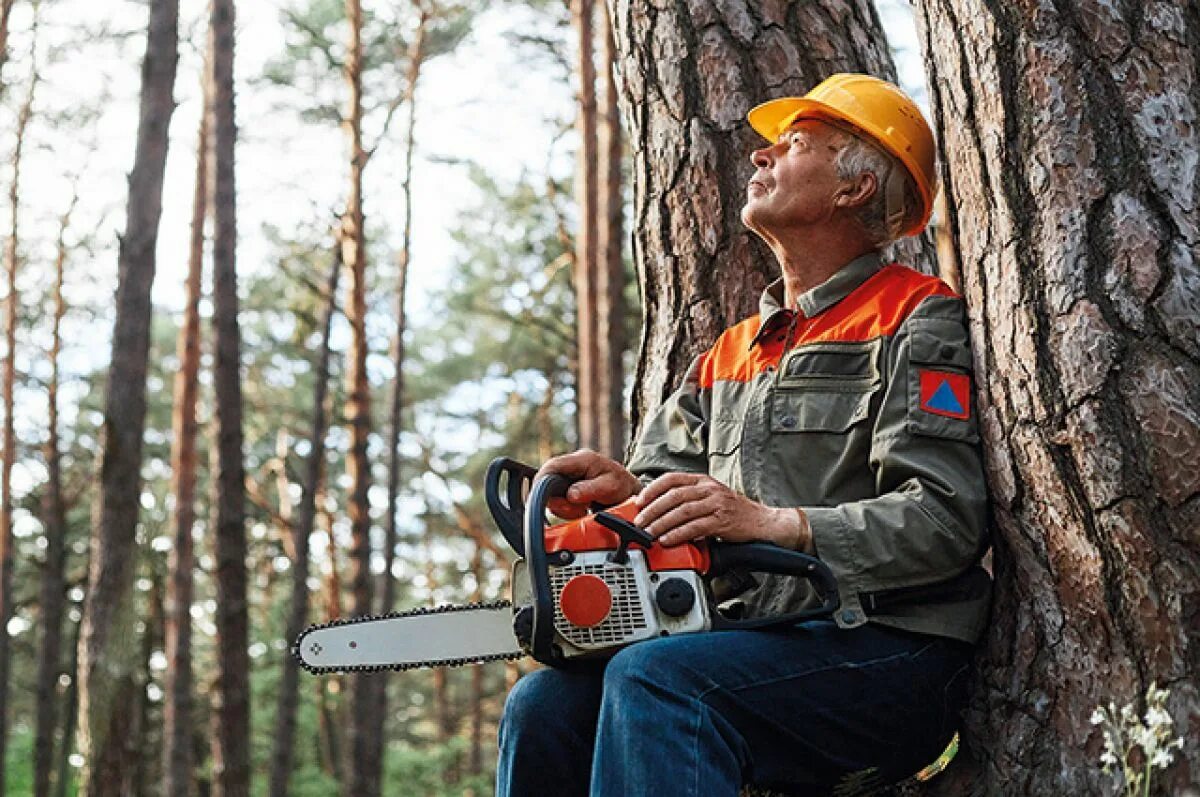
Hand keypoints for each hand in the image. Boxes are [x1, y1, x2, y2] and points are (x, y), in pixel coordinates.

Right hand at [535, 449, 641, 518]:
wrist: (630, 492)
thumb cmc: (622, 485)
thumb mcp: (610, 487)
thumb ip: (590, 489)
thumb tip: (571, 494)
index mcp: (582, 459)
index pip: (552, 465)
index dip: (541, 481)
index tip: (539, 498)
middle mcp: (573, 465)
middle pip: (548, 481)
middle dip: (556, 500)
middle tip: (573, 509)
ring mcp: (570, 476)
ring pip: (552, 493)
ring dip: (563, 506)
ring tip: (581, 510)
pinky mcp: (569, 486)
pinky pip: (559, 499)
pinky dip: (567, 508)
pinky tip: (580, 510)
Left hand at [633, 472, 810, 549]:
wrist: (763, 522)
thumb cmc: (735, 512)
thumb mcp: (710, 498)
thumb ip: (689, 500)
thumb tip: (658, 510)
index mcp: (703, 480)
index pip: (672, 479)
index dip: (652, 489)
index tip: (639, 501)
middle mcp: (709, 489)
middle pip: (673, 495)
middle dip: (652, 510)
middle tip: (639, 522)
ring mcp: (717, 504)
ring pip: (682, 511)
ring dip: (662, 523)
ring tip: (649, 533)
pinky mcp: (723, 521)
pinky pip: (695, 527)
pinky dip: (678, 534)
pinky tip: (668, 540)